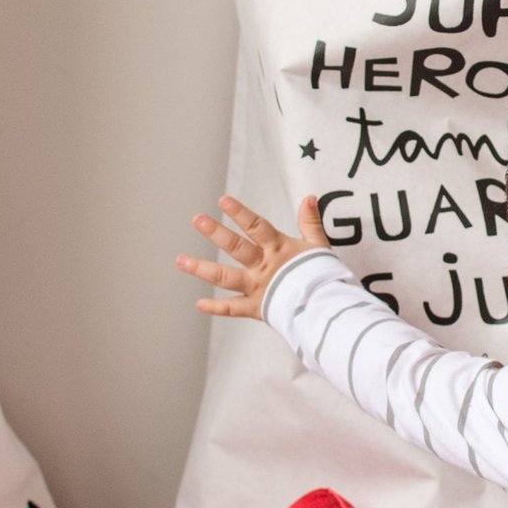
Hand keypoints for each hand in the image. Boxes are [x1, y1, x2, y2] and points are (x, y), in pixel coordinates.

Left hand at [177, 194, 328, 317]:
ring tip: (180, 260)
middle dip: (216, 232)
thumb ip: (310, 222)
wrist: (328, 308)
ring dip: (201, 268)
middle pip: (237, 247)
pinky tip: (199, 304)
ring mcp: (258, 287)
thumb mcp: (318, 245)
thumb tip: (309, 198)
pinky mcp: (257, 308)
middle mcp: (264, 267)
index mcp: (279, 249)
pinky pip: (233, 309)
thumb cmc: (325, 276)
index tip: (223, 201)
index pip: (257, 226)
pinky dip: (216, 308)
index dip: (240, 213)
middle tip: (197, 219)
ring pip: (225, 277)